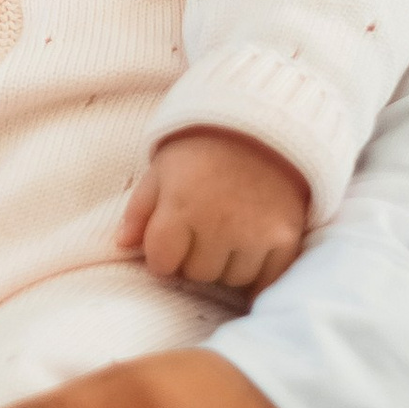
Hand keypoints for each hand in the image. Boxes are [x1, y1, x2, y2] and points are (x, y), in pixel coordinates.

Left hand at [120, 128, 309, 297]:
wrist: (265, 126)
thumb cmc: (204, 150)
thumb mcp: (162, 169)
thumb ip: (139, 210)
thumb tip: (122, 246)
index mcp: (182, 204)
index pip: (161, 263)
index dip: (161, 255)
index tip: (170, 240)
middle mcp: (219, 222)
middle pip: (197, 274)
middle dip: (194, 257)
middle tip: (203, 229)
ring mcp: (256, 232)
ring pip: (232, 280)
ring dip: (227, 264)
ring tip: (230, 232)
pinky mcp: (287, 237)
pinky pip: (267, 280)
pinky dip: (259, 274)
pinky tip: (252, 254)